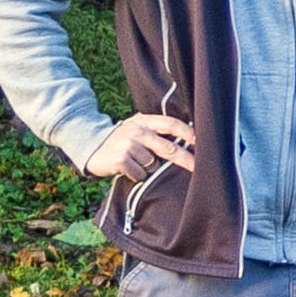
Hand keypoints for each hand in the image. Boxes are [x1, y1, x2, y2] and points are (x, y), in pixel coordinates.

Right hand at [78, 114, 198, 182]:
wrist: (91, 146)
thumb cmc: (123, 141)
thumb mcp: (138, 129)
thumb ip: (157, 131)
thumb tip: (189, 140)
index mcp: (145, 121)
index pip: (171, 124)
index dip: (188, 134)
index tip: (204, 143)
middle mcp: (137, 130)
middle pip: (169, 148)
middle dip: (187, 160)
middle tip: (199, 168)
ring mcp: (128, 144)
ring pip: (153, 164)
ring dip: (149, 168)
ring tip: (137, 163)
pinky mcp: (120, 159)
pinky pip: (140, 173)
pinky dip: (137, 175)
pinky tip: (128, 169)